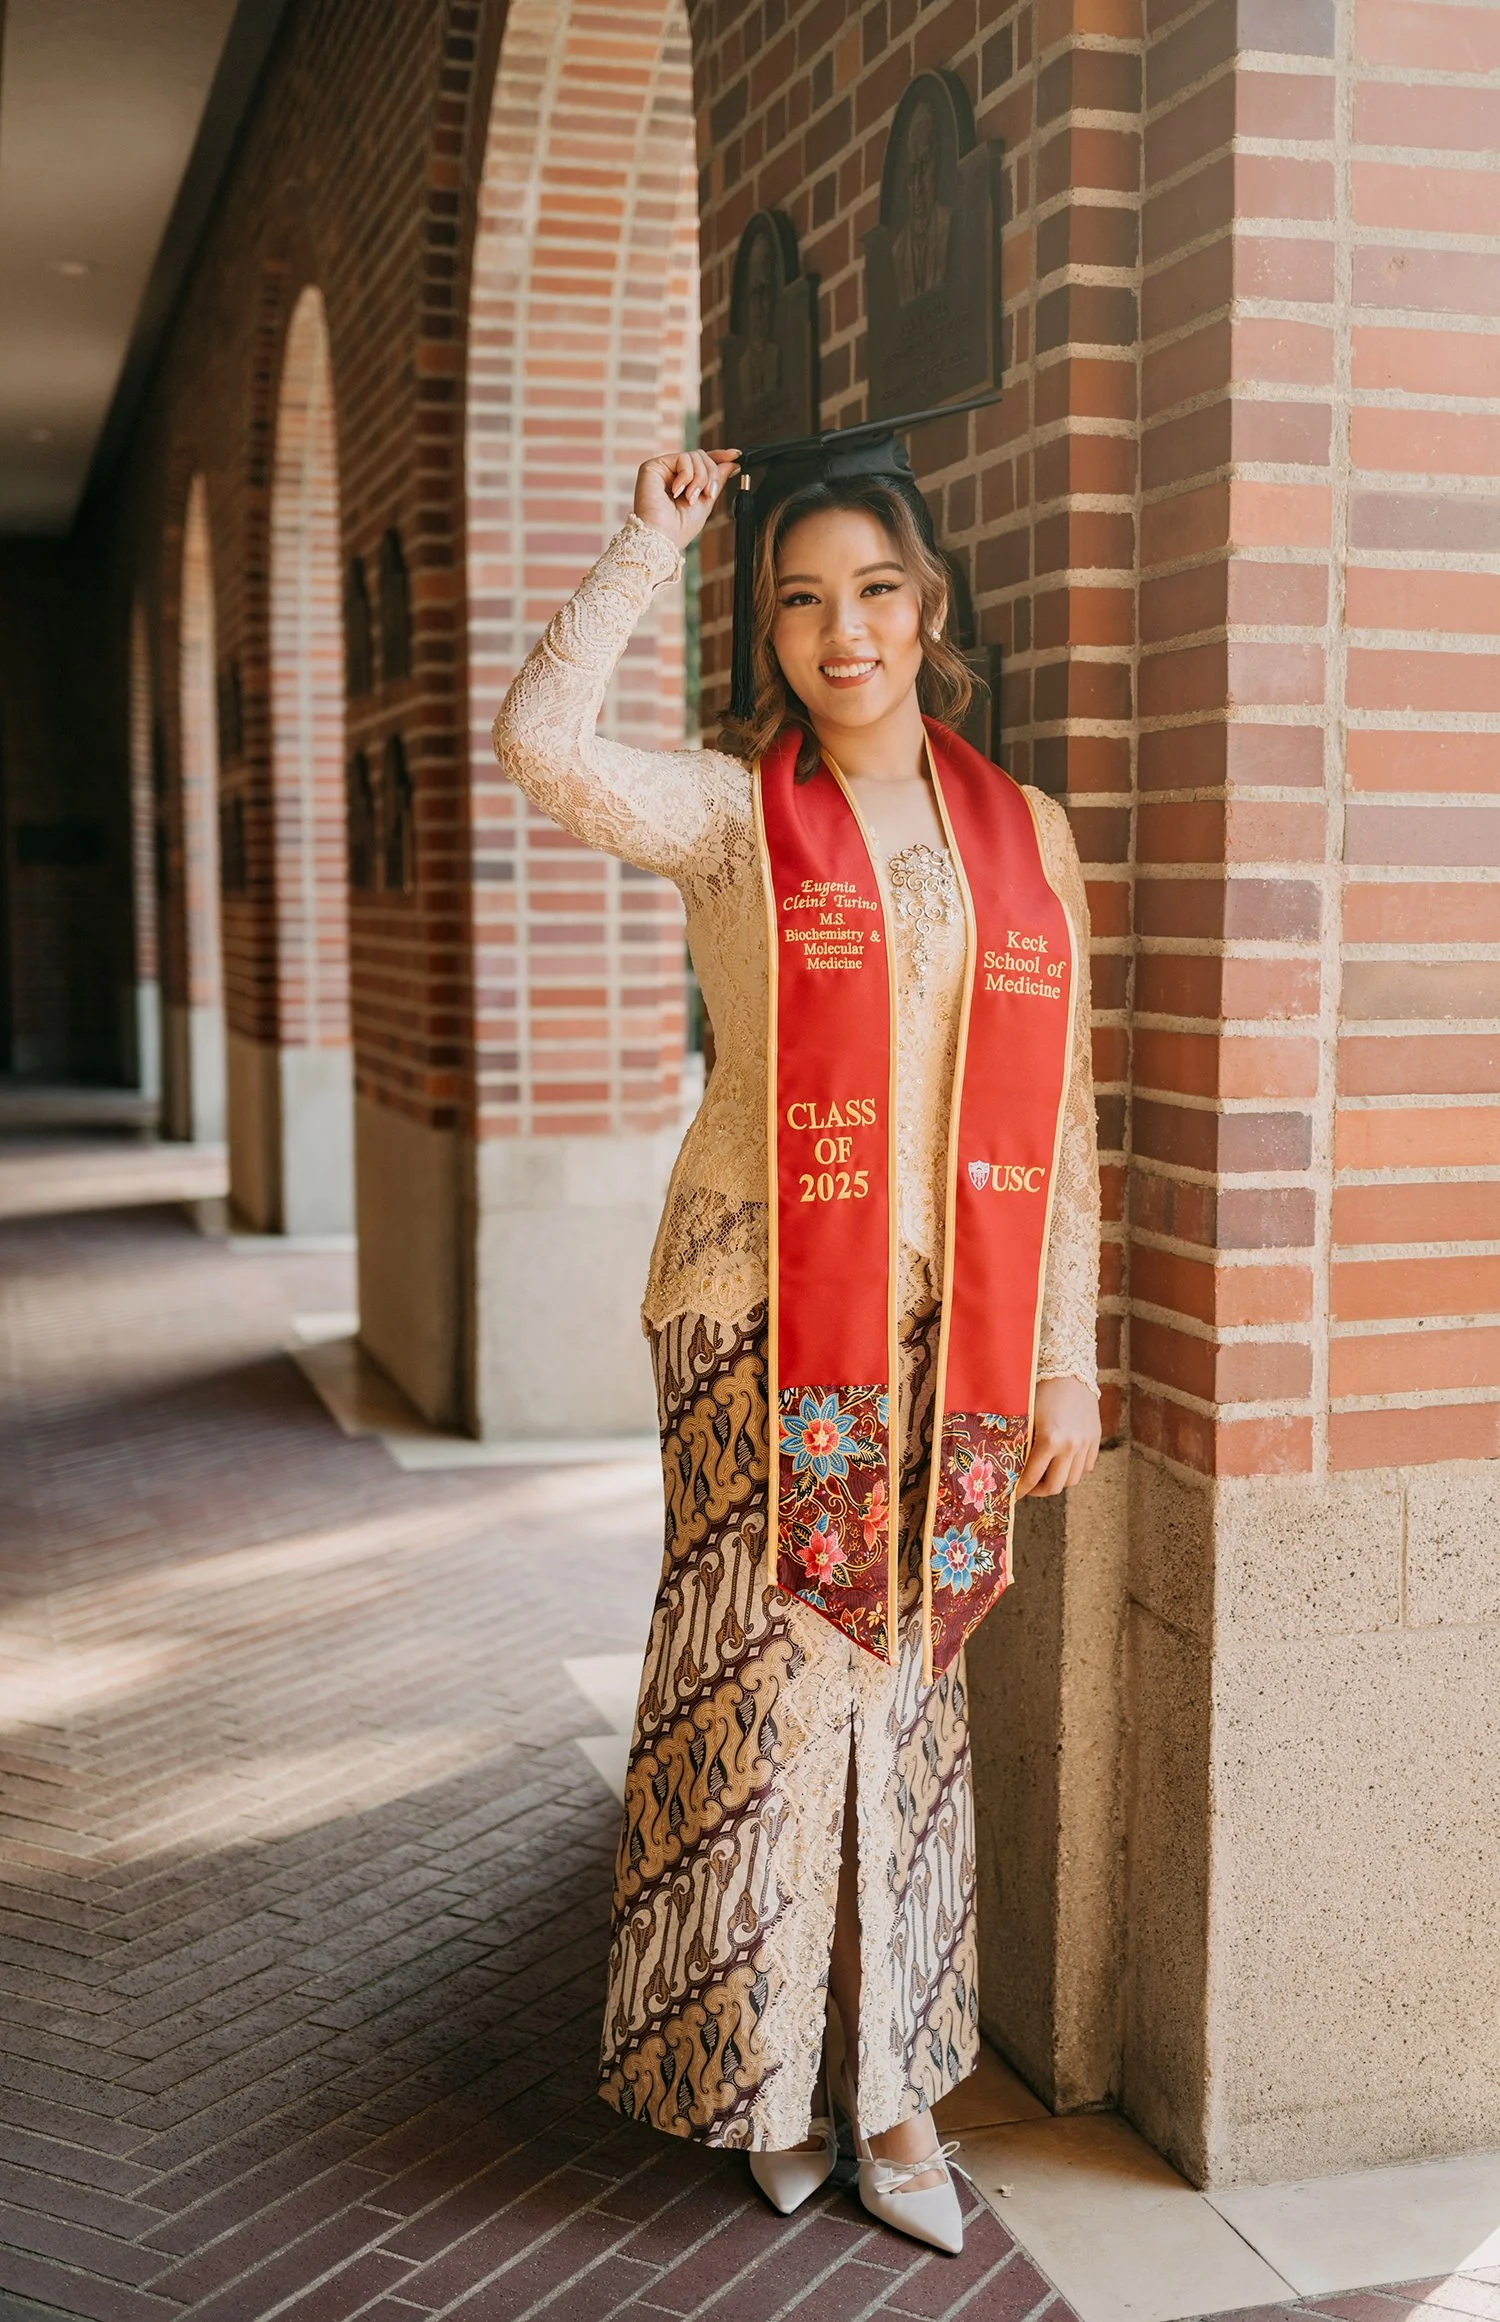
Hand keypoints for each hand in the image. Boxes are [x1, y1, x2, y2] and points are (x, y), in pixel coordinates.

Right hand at [634, 447, 739, 552]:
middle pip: (702, 456)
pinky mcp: (653, 466)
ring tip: (690, 498)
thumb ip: (717, 480)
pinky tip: (677, 491)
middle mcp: (671, 473)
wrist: (663, 537)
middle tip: (708, 494)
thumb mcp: (706, 502)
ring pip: (695, 456)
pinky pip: (683, 458)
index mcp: (683, 482)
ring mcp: (662, 469)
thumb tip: (732, 463)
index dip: (720, 456)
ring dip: (699, 478)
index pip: (703, 462)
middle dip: (711, 475)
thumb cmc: (680, 528)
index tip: (736, 456)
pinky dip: (686, 476)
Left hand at [1014, 1376, 1100, 1498]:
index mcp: (1049, 1440)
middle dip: (1040, 1491)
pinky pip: (1086, 1466)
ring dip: (1058, 1480)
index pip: (1033, 1477)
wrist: (1070, 1371)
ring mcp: (1085, 1443)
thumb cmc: (1041, 1390)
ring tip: (1046, 1474)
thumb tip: (1011, 1467)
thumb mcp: (1027, 1417)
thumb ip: (1022, 1443)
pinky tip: (1063, 1462)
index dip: (1022, 1489)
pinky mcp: (1095, 1439)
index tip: (1015, 1493)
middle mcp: (1071, 1446)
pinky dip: (1074, 1469)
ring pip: (1073, 1479)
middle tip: (1030, 1487)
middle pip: (1056, 1486)